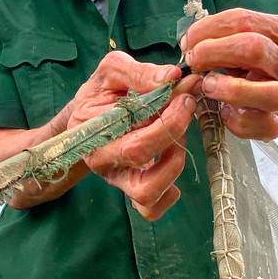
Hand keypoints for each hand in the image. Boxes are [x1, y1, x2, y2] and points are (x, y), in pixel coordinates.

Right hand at [65, 51, 200, 219]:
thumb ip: (140, 72)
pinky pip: (151, 209)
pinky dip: (169, 194)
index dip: (164, 111)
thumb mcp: (114, 70)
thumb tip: (173, 76)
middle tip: (187, 106)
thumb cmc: (104, 92)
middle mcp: (100, 159)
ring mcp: (116, 179)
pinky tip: (172, 163)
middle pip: (138, 155)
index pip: (129, 125)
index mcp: (90, 127)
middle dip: (172, 129)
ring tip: (178, 137)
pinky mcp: (131, 190)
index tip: (184, 94)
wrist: (90, 114)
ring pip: (146, 191)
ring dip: (172, 162)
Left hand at [179, 8, 277, 139]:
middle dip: (214, 52)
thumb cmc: (264, 65)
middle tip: (193, 60)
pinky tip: (224, 111)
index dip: (208, 29)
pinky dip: (237, 120)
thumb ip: (226, 36)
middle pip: (254, 49)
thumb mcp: (254, 39)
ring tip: (208, 86)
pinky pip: (262, 125)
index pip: (243, 21)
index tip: (188, 41)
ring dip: (230, 89)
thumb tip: (189, 42)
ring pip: (269, 93)